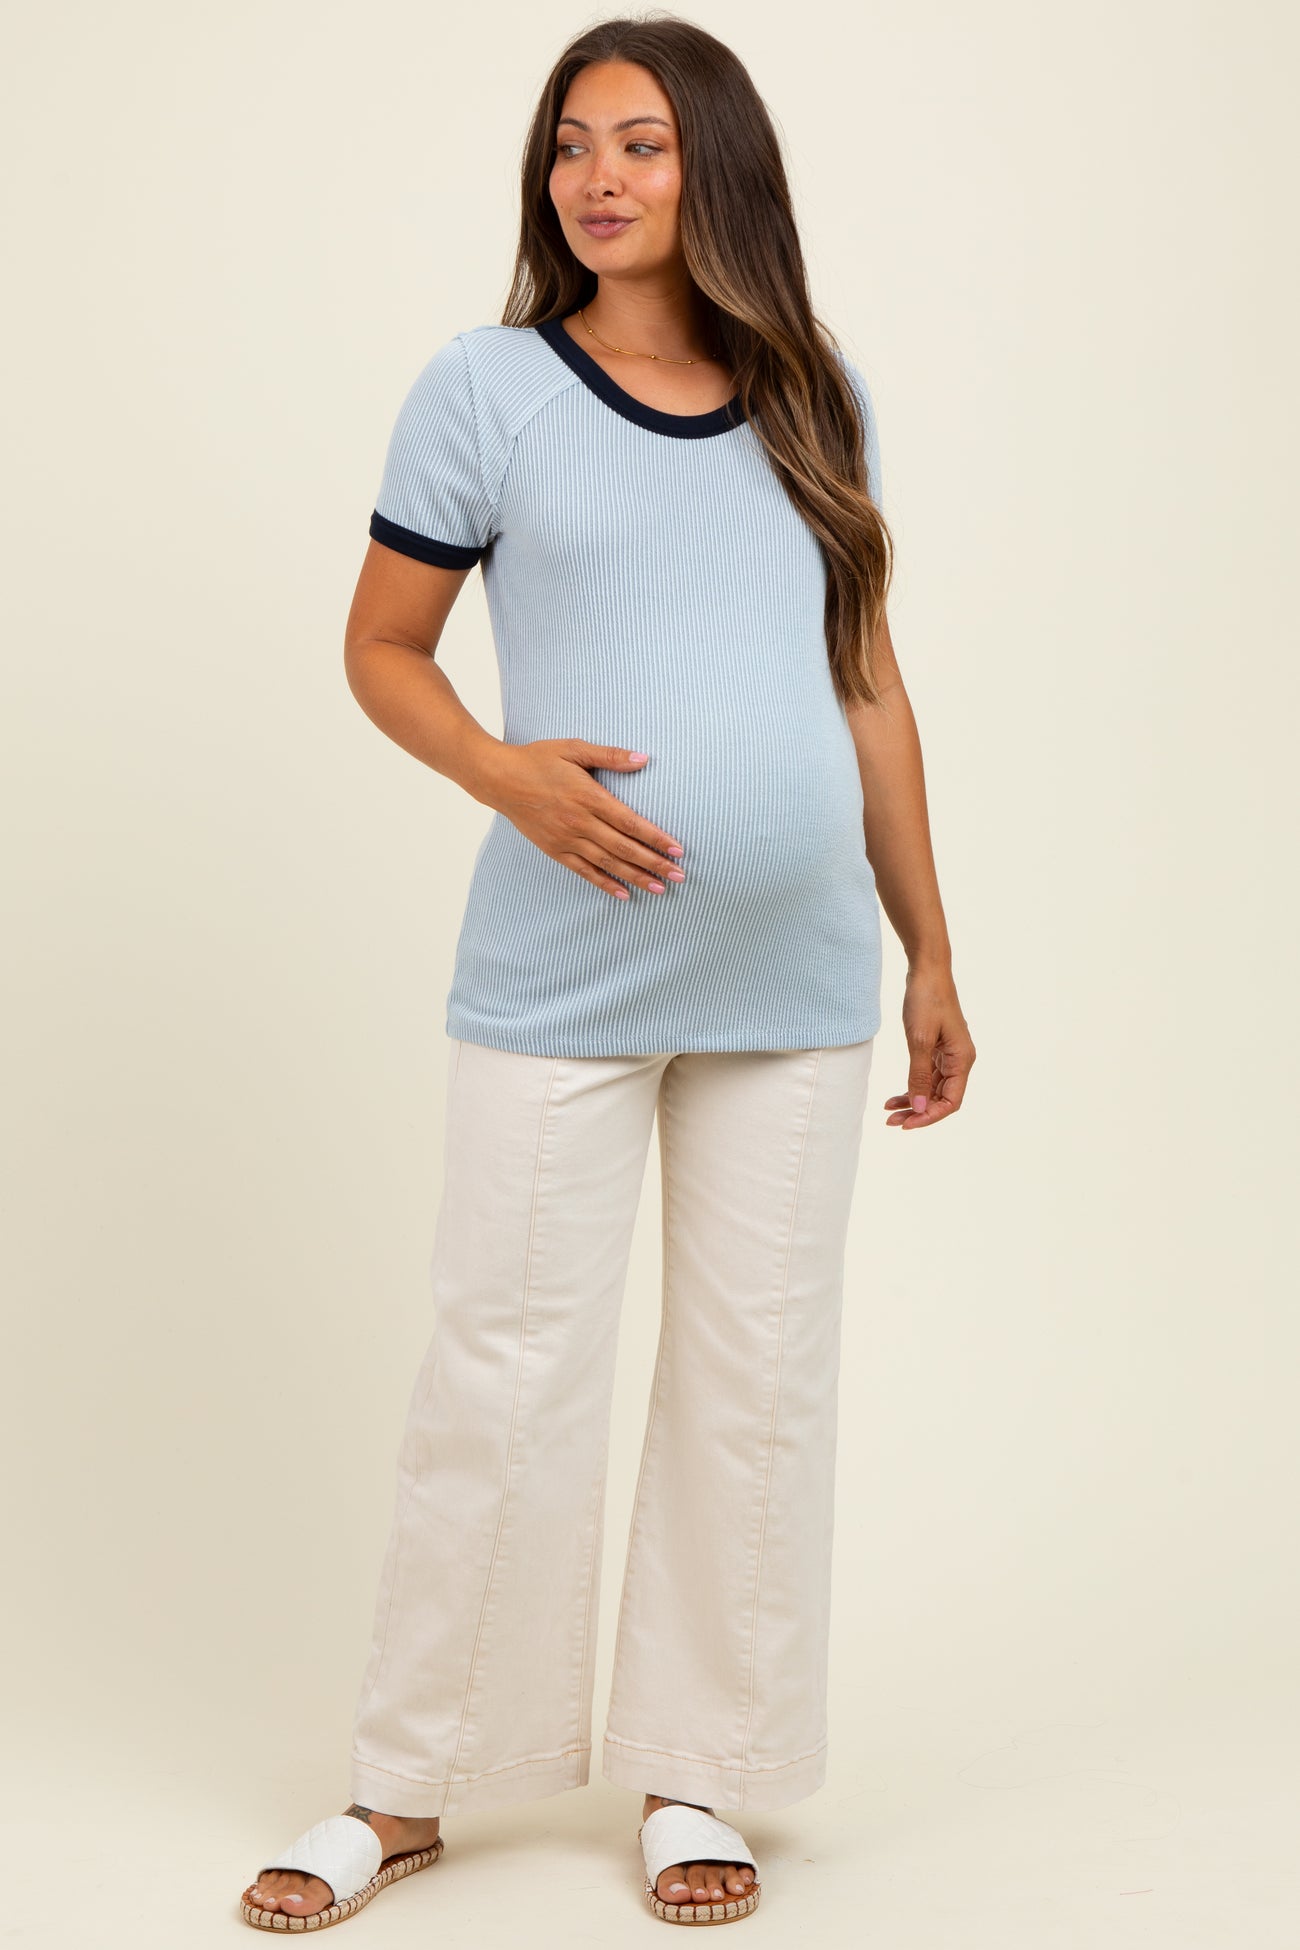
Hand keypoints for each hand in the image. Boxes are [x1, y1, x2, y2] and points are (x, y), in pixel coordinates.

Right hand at [486, 739, 684, 899]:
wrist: (500, 780)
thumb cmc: (538, 760)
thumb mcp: (574, 749)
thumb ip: (610, 755)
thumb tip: (643, 759)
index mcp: (589, 797)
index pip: (631, 823)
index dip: (657, 838)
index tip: (678, 849)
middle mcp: (580, 823)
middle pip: (625, 849)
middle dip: (655, 863)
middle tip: (680, 876)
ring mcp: (567, 840)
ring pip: (608, 864)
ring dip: (636, 877)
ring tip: (660, 889)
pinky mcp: (556, 850)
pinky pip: (584, 872)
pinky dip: (605, 884)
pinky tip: (624, 894)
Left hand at [882, 963, 974, 1128]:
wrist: (926, 970)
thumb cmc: (926, 1000)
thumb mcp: (919, 1040)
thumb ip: (918, 1075)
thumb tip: (919, 1108)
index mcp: (962, 1060)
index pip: (951, 1101)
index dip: (930, 1116)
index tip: (906, 1123)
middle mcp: (959, 1060)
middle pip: (941, 1098)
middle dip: (917, 1112)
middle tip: (891, 1122)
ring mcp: (949, 1055)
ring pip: (932, 1089)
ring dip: (912, 1101)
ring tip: (889, 1112)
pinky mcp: (937, 1048)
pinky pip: (927, 1076)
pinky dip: (912, 1086)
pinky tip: (894, 1095)